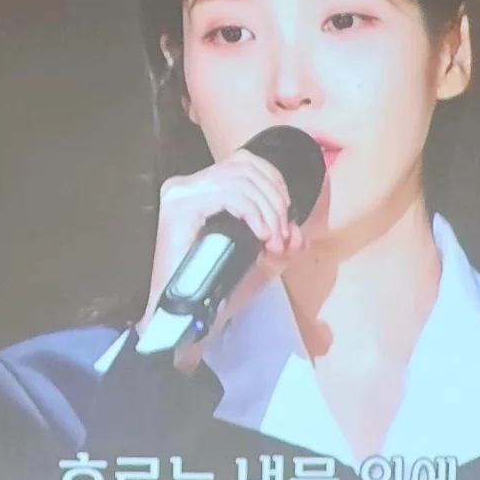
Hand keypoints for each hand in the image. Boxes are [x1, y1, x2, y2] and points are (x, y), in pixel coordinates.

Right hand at [138, 148, 307, 360]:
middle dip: (275, 200)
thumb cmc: (212, 291)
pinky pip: (230, 194)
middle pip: (247, 167)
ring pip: (241, 180)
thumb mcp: (255, 262)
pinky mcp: (181, 206)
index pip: (245, 162)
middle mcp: (187, 185)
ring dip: (267, 209)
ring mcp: (181, 193)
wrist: (181, 317)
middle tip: (283, 235)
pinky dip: (253, 213)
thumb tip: (299, 233)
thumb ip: (280, 244)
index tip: (285, 219)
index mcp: (202, 190)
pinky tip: (260, 234)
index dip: (275, 184)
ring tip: (273, 239)